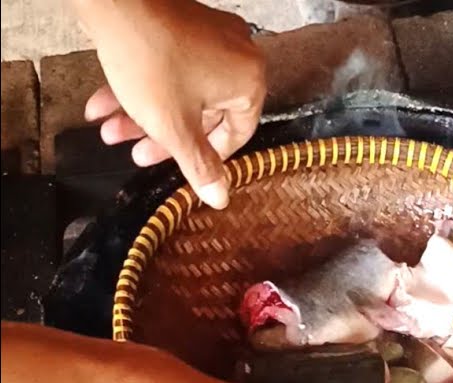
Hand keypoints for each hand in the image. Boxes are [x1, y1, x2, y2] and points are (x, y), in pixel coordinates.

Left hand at [73, 0, 266, 208]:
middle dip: (161, 134)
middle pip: (203, 112)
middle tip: (135, 150)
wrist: (115, 2)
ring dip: (144, 113)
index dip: (204, 156)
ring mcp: (212, 36)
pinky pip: (170, 65)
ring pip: (181, 90)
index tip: (176, 165)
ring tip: (111, 128)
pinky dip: (143, 85)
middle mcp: (239, 56)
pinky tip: (106, 101)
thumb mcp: (174, 126)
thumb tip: (220, 197)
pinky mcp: (184, 25)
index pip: (236, 133)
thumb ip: (199, 165)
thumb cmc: (150, 59)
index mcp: (250, 82)